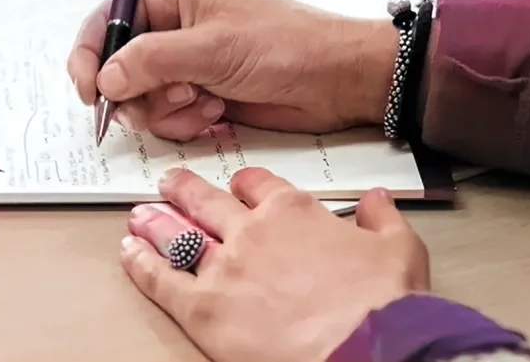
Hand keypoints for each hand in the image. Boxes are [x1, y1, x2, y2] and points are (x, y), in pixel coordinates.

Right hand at [67, 0, 395, 139]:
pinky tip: (217, 112)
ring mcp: (185, 60)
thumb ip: (151, 60)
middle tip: (175, 96)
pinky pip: (165, 117)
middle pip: (118, 67)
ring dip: (168, 110)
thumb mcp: (213, 48)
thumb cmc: (287, 45)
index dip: (91, 55)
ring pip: (140, 98)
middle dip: (141, 92)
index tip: (92, 91)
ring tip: (205, 101)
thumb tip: (106, 77)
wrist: (336, 81)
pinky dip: (184, 122)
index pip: (108, 18)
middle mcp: (172, 23)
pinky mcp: (198, 91)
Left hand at [121, 167, 429, 361]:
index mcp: (295, 212)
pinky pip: (161, 279)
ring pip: (178, 233)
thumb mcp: (400, 249)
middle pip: (208, 201)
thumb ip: (382, 218)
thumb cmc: (383, 306)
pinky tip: (129, 253)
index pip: (259, 186)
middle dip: (186, 189)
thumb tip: (377, 200)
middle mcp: (252, 232)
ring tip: (140, 214)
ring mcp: (224, 268)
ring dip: (156, 221)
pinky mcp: (203, 308)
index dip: (245, 184)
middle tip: (171, 183)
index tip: (239, 185)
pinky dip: (141, 263)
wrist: (365, 349)